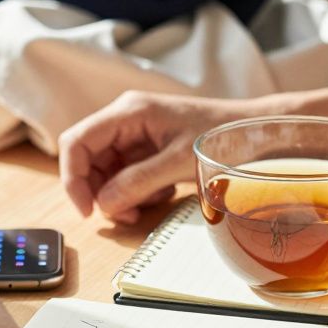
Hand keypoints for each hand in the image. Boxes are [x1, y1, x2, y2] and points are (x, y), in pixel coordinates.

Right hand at [58, 90, 260, 222]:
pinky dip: (138, 192)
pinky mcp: (148, 149)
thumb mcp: (179, 162)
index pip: (77, 142)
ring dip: (121, 196)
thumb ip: (138, 182)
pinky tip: (163, 193)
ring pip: (107, 172)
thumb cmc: (222, 136)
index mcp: (128, 111)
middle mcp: (126, 119)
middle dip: (101, 192)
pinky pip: (127, 175)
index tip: (86, 210)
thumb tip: (104, 204)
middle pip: (89, 160)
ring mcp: (136, 134)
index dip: (73, 178)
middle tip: (126, 216)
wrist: (254, 132)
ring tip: (149, 205)